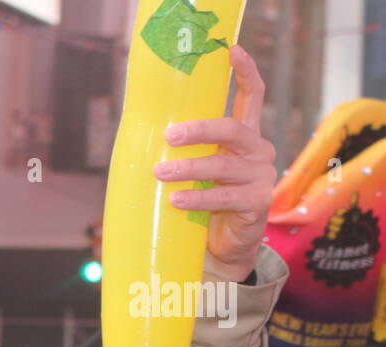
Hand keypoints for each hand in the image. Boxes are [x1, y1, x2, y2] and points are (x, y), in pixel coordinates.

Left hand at [154, 44, 276, 281]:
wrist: (223, 248)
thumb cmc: (205, 204)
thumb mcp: (196, 172)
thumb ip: (183, 153)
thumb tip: (134, 139)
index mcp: (245, 137)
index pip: (252, 98)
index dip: (245, 73)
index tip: (231, 50)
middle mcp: (258, 151)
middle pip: (233, 130)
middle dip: (200, 130)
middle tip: (170, 136)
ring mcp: (261, 177)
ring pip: (224, 166)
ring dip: (189, 168)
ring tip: (160, 173)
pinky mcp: (257, 203)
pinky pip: (225, 198)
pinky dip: (198, 198)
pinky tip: (176, 200)